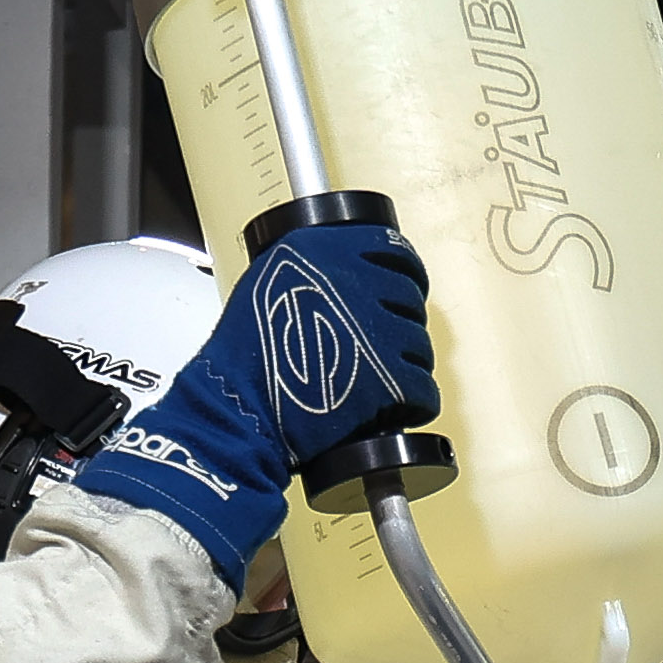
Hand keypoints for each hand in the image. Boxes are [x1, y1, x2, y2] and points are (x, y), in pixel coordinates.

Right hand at [60, 226, 437, 574]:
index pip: (396, 252)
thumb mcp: (266, 283)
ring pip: (420, 347)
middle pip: (410, 301)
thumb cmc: (243, 358)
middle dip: (400, 324)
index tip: (405, 285)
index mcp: (326, 251)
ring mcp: (377, 332)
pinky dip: (413, 405)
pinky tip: (393, 411)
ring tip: (377, 382)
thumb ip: (309, 270)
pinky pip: (424, 391)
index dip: (405, 273)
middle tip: (381, 345)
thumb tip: (345, 271)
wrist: (239, 411)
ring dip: (406, 365)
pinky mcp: (392, 380)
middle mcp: (357, 283)